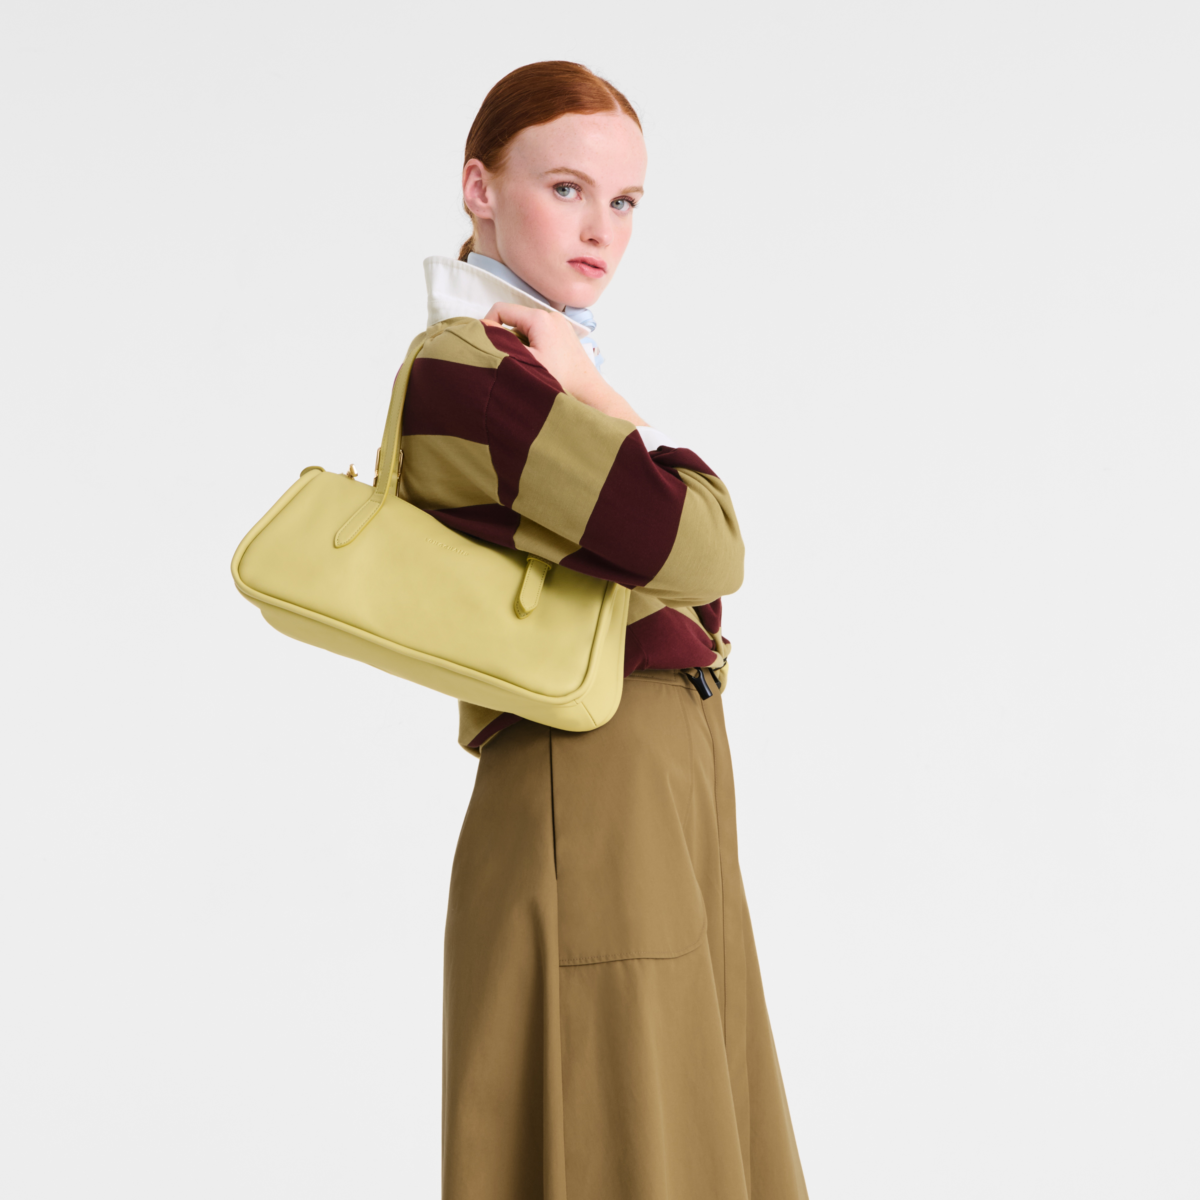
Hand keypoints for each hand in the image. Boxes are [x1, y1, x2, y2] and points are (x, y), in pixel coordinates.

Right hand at [481, 303, 645, 426]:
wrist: (588, 394)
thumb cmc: (559, 381)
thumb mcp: (523, 361)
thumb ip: (500, 341)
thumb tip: (481, 327)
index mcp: (539, 318)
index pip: (501, 309)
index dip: (488, 325)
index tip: (487, 346)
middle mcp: (551, 316)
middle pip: (514, 318)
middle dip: (505, 336)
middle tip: (505, 359)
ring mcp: (560, 324)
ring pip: (526, 327)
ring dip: (518, 342)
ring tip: (523, 364)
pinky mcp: (565, 334)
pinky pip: (539, 333)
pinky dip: (531, 345)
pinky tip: (536, 364)